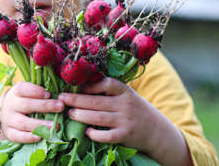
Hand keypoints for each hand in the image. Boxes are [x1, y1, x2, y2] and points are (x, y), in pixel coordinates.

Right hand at [0, 82, 63, 142]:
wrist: (4, 115)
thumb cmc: (21, 101)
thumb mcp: (25, 93)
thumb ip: (38, 92)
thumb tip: (58, 93)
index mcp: (15, 92)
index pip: (22, 89)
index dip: (35, 91)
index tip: (49, 94)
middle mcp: (11, 105)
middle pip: (26, 105)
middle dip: (45, 106)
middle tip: (60, 107)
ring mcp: (8, 120)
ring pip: (23, 122)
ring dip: (40, 124)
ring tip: (55, 125)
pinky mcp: (9, 132)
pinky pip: (17, 136)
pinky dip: (28, 137)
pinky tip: (40, 137)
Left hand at [58, 78, 191, 165]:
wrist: (157, 131)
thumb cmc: (135, 110)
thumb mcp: (126, 96)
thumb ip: (109, 92)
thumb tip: (81, 85)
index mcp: (125, 92)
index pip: (107, 84)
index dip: (90, 84)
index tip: (76, 85)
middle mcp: (125, 105)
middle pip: (97, 101)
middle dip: (76, 100)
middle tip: (61, 98)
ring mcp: (125, 121)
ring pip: (99, 118)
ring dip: (81, 115)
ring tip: (69, 113)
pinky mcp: (125, 136)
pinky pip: (107, 136)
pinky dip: (95, 134)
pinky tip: (86, 132)